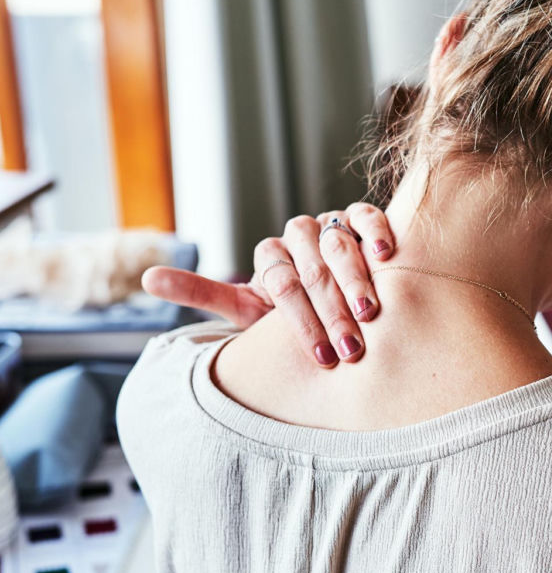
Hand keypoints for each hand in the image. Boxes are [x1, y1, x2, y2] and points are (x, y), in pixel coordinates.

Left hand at [141, 203, 394, 365]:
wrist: (337, 305)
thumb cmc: (289, 318)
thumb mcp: (246, 310)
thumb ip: (203, 294)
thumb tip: (145, 278)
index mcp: (269, 257)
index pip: (281, 283)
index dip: (300, 321)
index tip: (320, 356)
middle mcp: (296, 235)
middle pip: (311, 268)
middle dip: (332, 312)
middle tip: (349, 348)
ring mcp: (328, 224)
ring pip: (337, 243)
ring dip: (356, 280)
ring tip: (370, 312)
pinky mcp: (358, 217)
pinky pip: (366, 216)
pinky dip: (376, 233)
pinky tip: (386, 256)